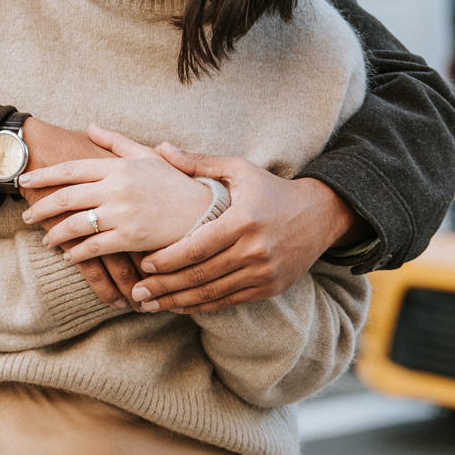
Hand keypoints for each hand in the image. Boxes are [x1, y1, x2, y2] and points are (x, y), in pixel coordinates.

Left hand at [19, 125, 213, 258]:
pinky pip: (93, 247)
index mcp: (119, 166)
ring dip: (55, 234)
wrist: (204, 213)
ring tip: (46, 239)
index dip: (44, 176)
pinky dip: (77, 253)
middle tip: (27, 213)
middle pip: (66, 197)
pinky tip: (69, 256)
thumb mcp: (147, 156)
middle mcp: (117, 188)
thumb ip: (116, 142)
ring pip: (75, 225)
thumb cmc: (175, 184)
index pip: (71, 169)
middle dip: (41, 207)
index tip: (24, 180)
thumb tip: (90, 126)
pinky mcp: (129, 238)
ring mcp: (122, 214)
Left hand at [127, 145, 358, 313]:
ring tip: (147, 304)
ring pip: (212, 293)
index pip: (198, 246)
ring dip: (177, 302)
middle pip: (201, 274)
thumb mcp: (239, 170)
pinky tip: (178, 307)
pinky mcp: (268, 287)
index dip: (168, 259)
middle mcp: (255, 250)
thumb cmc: (271, 190)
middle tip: (136, 292)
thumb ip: (199, 163)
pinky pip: (228, 301)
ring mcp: (264, 272)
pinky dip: (201, 306)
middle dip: (165, 286)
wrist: (319, 216)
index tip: (142, 264)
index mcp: (244, 220)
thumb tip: (160, 147)